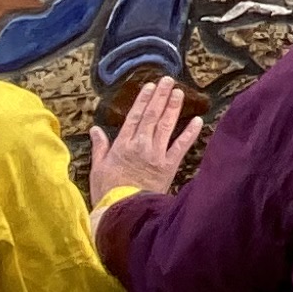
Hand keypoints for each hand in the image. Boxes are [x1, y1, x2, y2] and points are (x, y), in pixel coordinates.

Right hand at [90, 77, 200, 210]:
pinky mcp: (169, 166)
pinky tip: (197, 120)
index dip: (143, 99)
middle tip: (168, 80)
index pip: (135, 116)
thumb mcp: (98, 168)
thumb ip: (99, 147)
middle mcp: (140, 145)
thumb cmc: (107, 192)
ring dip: (173, 108)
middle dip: (160, 96)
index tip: (150, 86)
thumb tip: (95, 129)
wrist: (122, 211)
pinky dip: (190, 133)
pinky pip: (181, 146)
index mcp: (123, 144)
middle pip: (152, 115)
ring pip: (166, 126)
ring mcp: (156, 154)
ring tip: (179, 92)